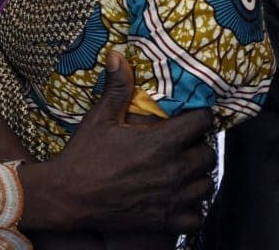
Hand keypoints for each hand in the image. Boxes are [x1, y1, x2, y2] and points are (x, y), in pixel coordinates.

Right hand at [17, 51, 213, 234]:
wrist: (69, 197)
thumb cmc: (84, 156)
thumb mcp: (100, 118)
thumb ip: (117, 89)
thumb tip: (118, 55)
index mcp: (161, 143)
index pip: (201, 123)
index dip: (198, 117)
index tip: (190, 117)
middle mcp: (173, 170)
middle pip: (208, 154)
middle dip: (198, 146)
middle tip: (183, 144)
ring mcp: (172, 199)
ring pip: (207, 184)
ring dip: (197, 176)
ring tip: (182, 169)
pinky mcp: (166, 221)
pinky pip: (197, 216)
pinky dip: (192, 208)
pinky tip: (178, 198)